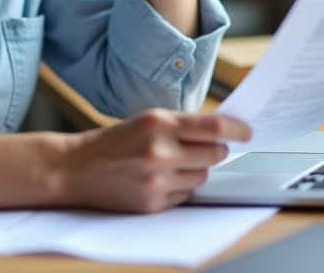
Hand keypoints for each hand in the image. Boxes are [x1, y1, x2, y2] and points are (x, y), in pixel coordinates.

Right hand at [59, 109, 251, 212]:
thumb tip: (220, 132)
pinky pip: (186, 195)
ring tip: (170, 164)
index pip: (212, 126)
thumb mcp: (145, 120)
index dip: (236, 129)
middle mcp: (160, 151)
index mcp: (158, 123)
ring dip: (194, 169)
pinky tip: (158, 179)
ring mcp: (157, 180)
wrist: (76, 168)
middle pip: (214, 153)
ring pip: (202, 176)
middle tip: (205, 147)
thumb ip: (180, 125)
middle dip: (215, 150)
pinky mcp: (153, 203)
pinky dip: (179, 187)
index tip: (247, 132)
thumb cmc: (113, 142)